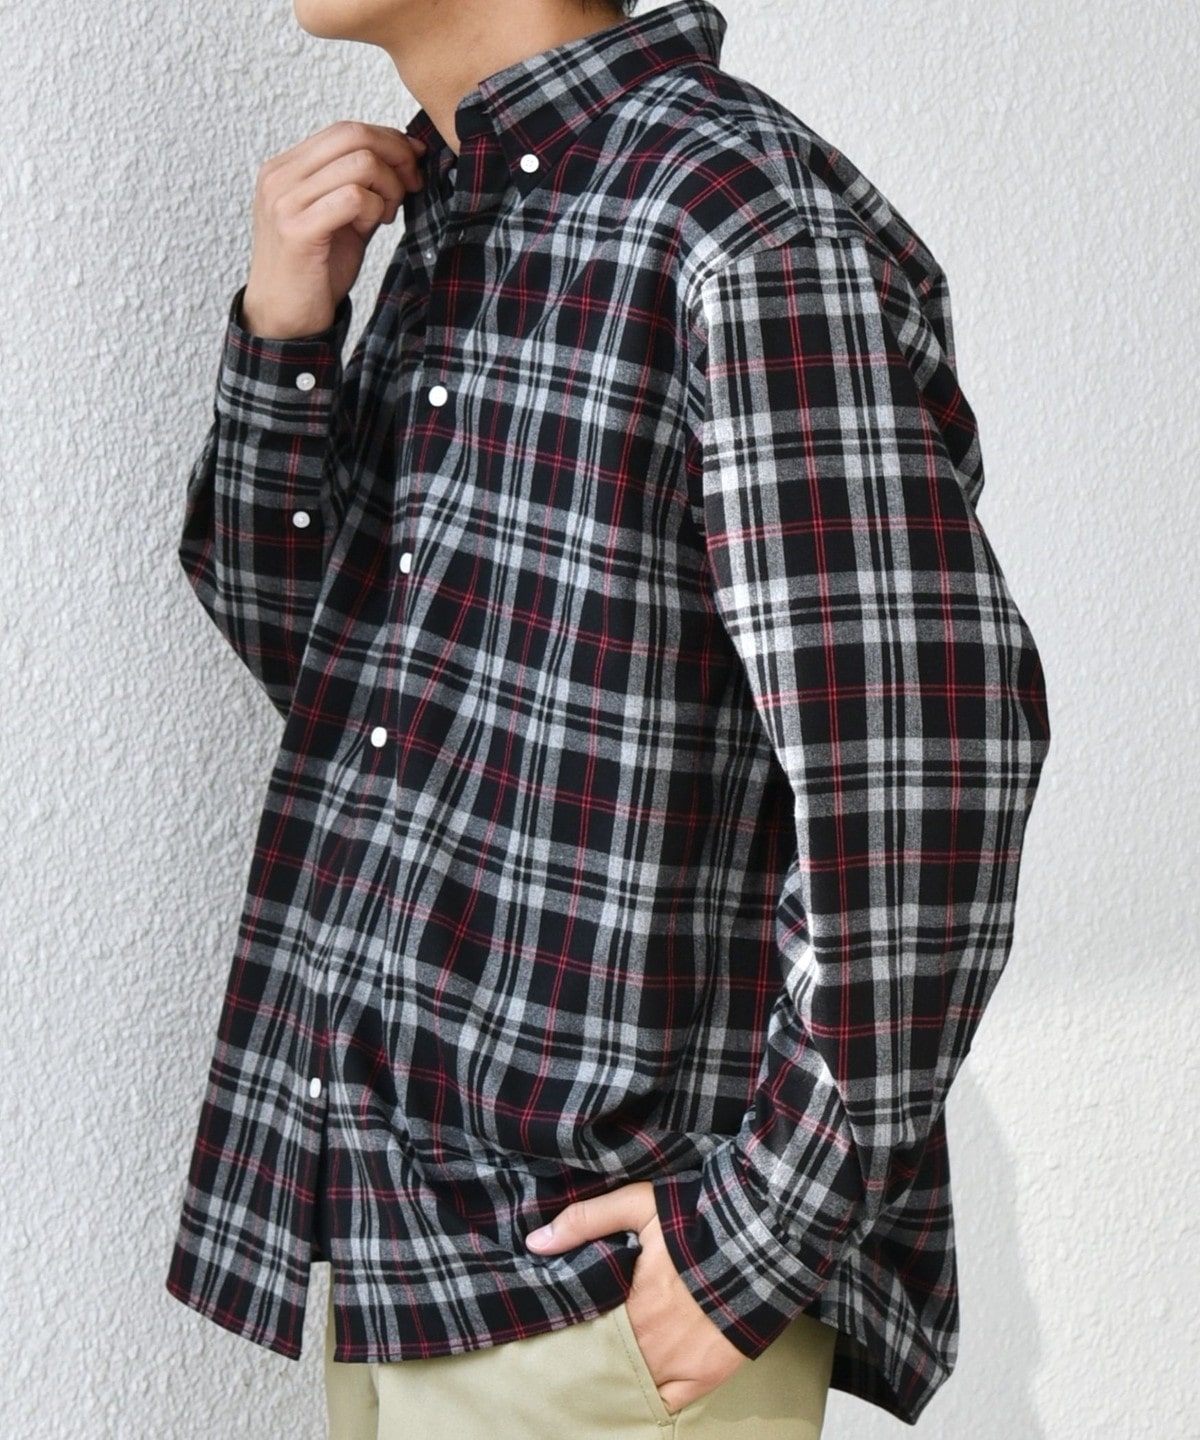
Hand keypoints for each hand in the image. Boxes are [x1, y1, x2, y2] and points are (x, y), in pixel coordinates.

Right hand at [241, 121, 427, 338]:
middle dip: (396, 156)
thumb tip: (406, 156)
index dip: (388, 139)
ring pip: (359, 163)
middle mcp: (279, 176)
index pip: (344, 130)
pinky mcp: (297, 228)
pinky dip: (375, 208)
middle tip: (412, 185)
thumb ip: (363, 185)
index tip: (414, 162)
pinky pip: (354, 197)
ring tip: (386, 214)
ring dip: (389, 187)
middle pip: (353, 135)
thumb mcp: (342, 217)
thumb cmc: (315, 270)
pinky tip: (373, 226)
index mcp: (286, 167)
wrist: (285, 318)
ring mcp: (284, 200)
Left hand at [526, 1181, 746, 1412]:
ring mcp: (679, 1366)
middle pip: (605, 1361)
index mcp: (629, 1305)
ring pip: (632, 1385)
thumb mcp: (638, 1205)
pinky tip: (636, 1390)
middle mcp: (650, 1344)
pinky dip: (650, 1399)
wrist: (763, 1239)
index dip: (570, 1328)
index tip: (558, 1323)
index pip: (582, 1329)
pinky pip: (667, 1404)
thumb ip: (585, 1221)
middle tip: (577, 1348)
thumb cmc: (698, 1219)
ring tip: (603, 1367)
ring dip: (618, 1376)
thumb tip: (535, 1243)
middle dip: (591, 1355)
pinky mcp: (706, 1377)